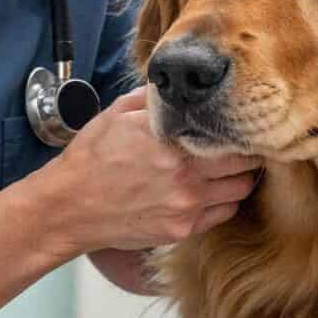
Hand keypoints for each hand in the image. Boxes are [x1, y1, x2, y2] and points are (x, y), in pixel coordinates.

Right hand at [42, 86, 261, 255]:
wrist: (69, 206)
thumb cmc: (93, 156)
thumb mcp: (120, 112)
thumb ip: (158, 98)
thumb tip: (186, 86)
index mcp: (173, 141)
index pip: (234, 134)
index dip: (243, 127)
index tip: (243, 121)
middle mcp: (185, 176)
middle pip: (246, 165)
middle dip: (248, 154)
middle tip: (243, 145)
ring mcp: (185, 207)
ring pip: (240, 192)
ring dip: (238, 180)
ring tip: (226, 170)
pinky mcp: (181, 230)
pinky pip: (222, 215)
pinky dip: (222, 202)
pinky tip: (208, 191)